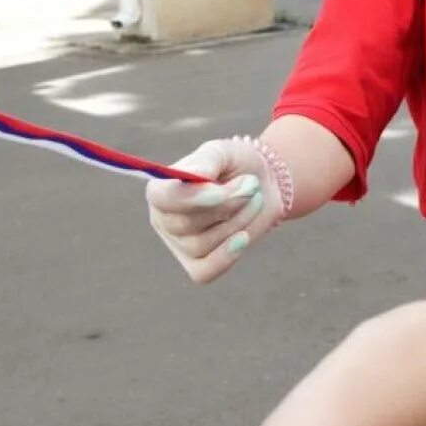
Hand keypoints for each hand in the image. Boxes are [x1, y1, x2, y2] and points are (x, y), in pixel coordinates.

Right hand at [145, 138, 282, 283]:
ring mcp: (181, 244)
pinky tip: (243, 238)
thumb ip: (206, 161)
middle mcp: (165, 219)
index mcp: (162, 189)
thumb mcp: (223, 153)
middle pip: (186, 223)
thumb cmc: (237, 166)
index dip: (189, 197)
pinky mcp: (199, 264)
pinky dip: (226, 256)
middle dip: (227, 204)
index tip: (219, 191)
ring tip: (253, 199)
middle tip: (251, 184)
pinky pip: (205, 271)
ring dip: (237, 220)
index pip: (161, 197)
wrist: (265, 185)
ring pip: (203, 244)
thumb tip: (191, 175)